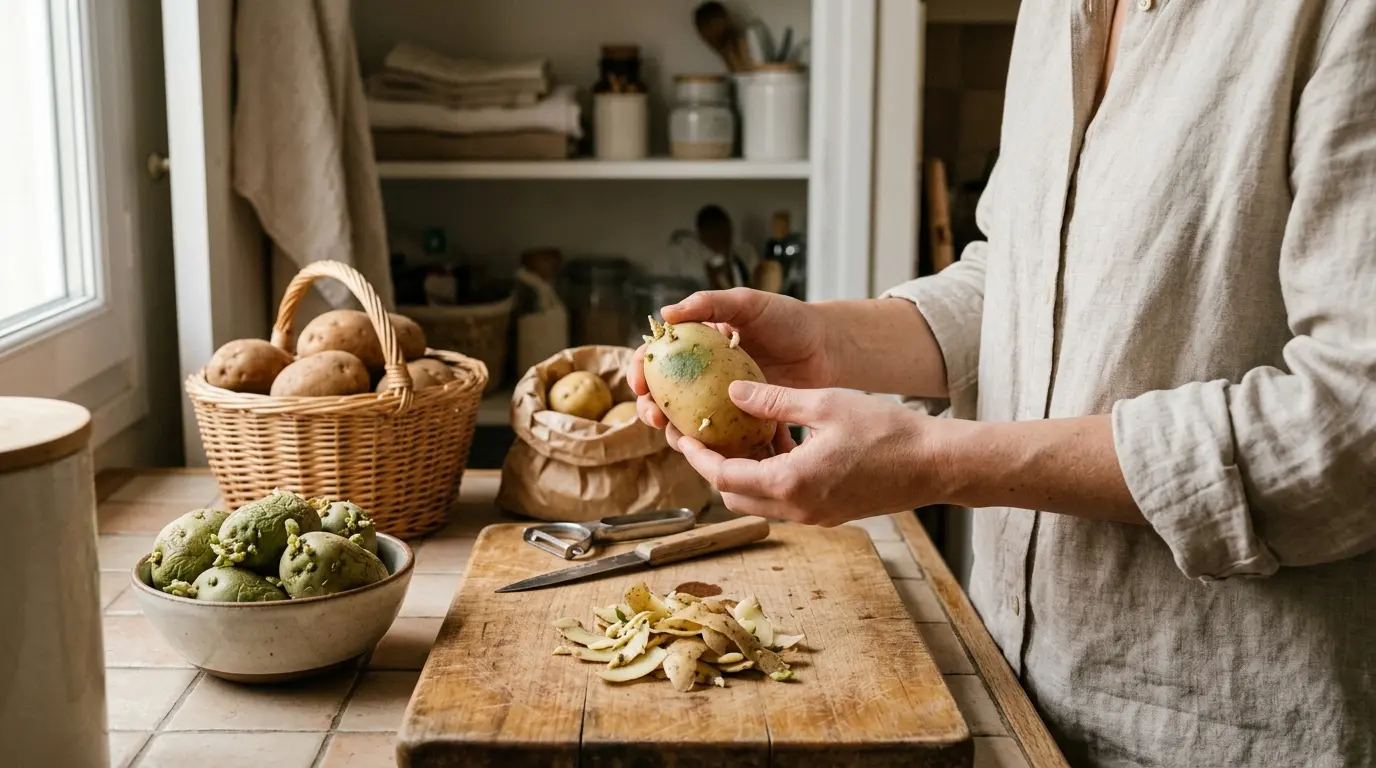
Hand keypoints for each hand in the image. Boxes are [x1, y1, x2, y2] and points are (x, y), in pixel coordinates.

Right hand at [628, 288, 835, 438]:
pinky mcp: (745, 426)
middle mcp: (705, 379)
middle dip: (651, 411)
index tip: (639, 382)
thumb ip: (709, 303)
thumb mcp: (747, 303)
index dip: (640, 371)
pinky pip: (724, 443)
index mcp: (698, 347)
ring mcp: (724, 405)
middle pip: (664, 399)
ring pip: (688, 425)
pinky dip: (715, 451)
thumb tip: (666, 313)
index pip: (657, 360)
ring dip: (676, 436)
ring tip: (680, 440)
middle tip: (655, 417)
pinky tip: (713, 454)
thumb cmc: (789, 320)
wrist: (830, 348)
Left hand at [677, 381, 947, 525]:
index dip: (696, 455)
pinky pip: (780, 502)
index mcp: (790, 482)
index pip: (723, 475)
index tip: (680, 433)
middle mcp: (796, 508)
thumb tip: (732, 391)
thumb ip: (773, 400)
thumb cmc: (887, 431)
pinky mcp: (827, 514)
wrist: (935, 465)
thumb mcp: (824, 404)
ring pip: (755, 502)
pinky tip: (767, 449)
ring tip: (729, 439)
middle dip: (710, 467)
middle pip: (732, 494)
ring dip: (736, 474)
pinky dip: (763, 480)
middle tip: (697, 436)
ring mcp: (812, 516)